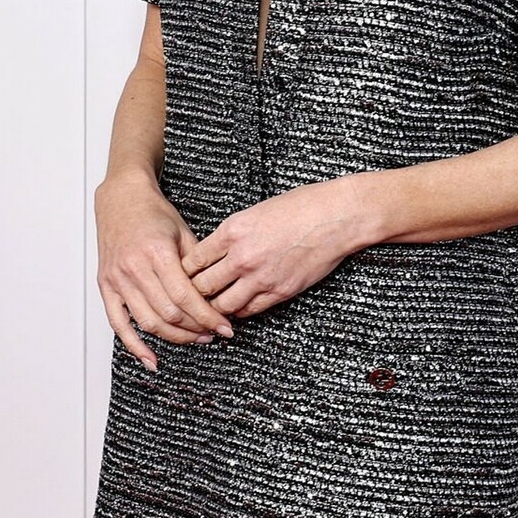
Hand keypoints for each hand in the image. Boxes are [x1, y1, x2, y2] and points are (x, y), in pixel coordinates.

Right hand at [94, 173, 235, 370]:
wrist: (121, 199)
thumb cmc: (154, 213)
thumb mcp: (183, 232)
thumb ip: (197, 264)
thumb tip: (218, 294)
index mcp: (157, 253)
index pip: (186, 297)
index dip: (208, 317)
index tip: (225, 327)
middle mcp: (135, 268)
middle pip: (169, 314)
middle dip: (196, 329)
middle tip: (214, 333)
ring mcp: (118, 279)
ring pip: (149, 322)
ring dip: (175, 338)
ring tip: (195, 339)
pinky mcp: (106, 287)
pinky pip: (119, 324)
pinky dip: (135, 346)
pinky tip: (152, 359)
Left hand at [181, 175, 371, 319]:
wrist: (335, 217)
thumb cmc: (300, 206)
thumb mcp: (256, 211)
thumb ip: (233, 234)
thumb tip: (216, 252)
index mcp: (232, 230)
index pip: (193, 261)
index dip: (184, 273)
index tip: (183, 277)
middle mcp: (242, 256)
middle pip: (202, 287)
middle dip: (194, 294)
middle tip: (190, 298)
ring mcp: (261, 276)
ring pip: (222, 304)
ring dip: (215, 307)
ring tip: (211, 307)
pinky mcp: (280, 291)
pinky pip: (249, 310)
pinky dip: (239, 311)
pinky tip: (237, 308)